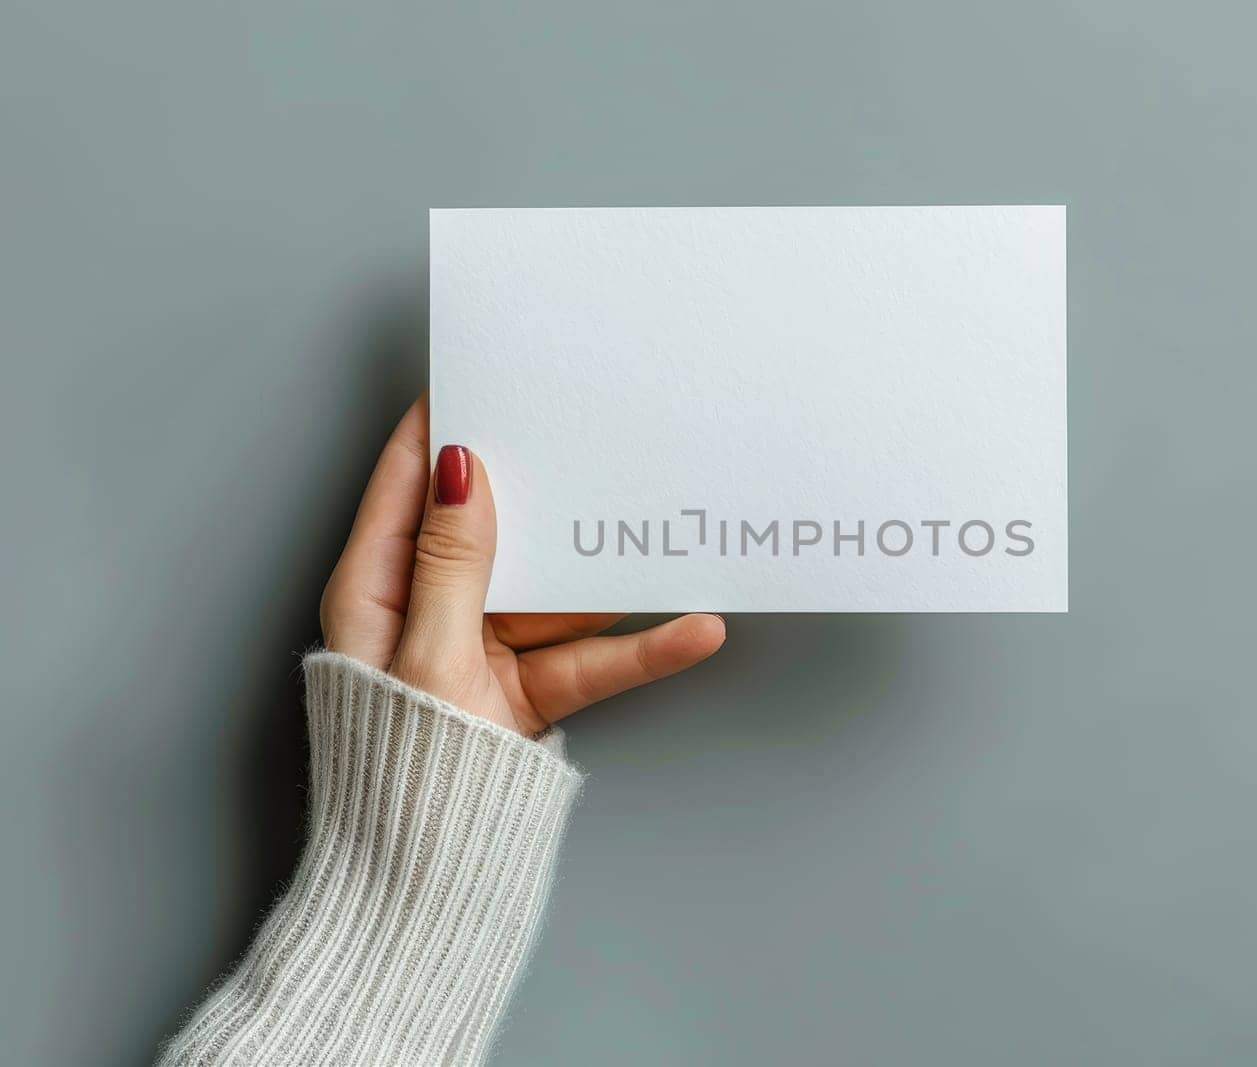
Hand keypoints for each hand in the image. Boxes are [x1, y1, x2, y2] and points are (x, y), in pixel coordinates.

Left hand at [319, 394, 725, 734]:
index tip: (487, 372)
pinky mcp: (527, 693)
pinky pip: (589, 657)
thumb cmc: (399, 773)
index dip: (444, 425)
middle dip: (547, 489)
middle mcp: (427, 611)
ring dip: (608, 570)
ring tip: (663, 526)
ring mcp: (481, 651)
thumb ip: (453, 564)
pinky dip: (638, 646)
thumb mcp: (428, 657)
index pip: (409, 484)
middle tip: (596, 432)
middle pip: (496, 529)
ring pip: (554, 592)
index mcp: (374, 589)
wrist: (424, 885)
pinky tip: (691, 626)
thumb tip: (465, 470)